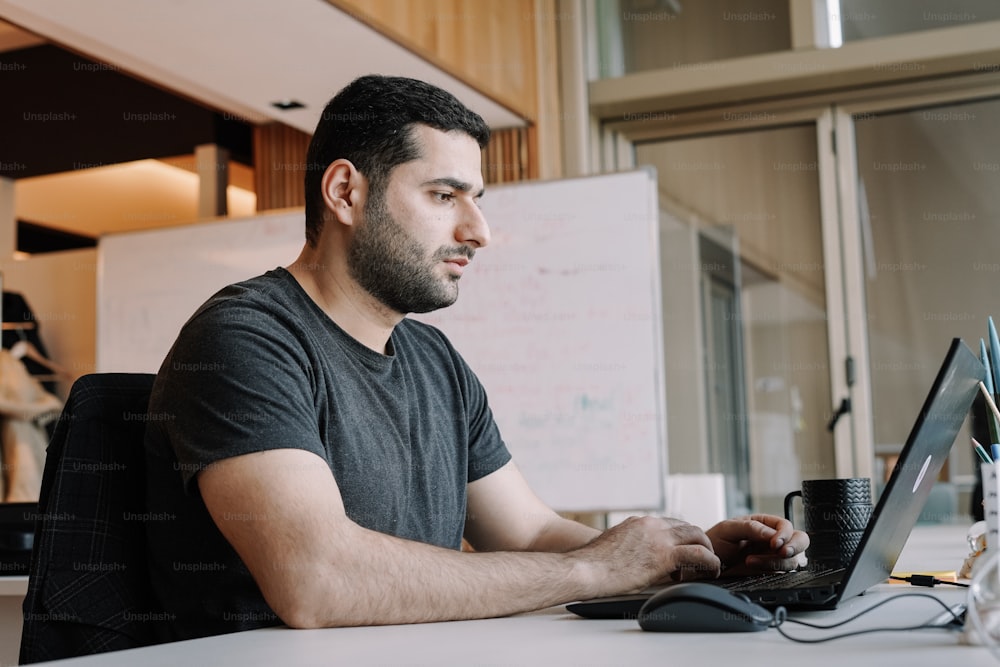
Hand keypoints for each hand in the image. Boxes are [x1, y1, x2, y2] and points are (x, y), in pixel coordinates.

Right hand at [573, 516, 720, 596]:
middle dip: (699, 541)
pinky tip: (712, 571)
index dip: (681, 538)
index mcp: (638, 522)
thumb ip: (628, 546)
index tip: (683, 551)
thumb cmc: (591, 564)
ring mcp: (658, 537)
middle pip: (687, 527)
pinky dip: (711, 562)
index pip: (670, 524)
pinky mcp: (664, 555)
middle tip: (702, 558)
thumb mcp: (613, 546)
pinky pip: (699, 555)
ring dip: (708, 550)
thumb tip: (632, 558)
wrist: (585, 569)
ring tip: (710, 566)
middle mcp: (651, 524)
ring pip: (698, 536)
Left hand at [705, 514, 808, 575]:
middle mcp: (771, 540)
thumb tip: (772, 534)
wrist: (705, 563)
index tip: (775, 543)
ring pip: (791, 560)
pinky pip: (781, 574)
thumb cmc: (715, 541)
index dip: (785, 534)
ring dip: (774, 562)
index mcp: (764, 524)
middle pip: (799, 541)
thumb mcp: (728, 529)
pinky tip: (753, 569)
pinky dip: (771, 572)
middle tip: (782, 552)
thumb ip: (751, 528)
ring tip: (750, 561)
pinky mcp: (769, 572)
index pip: (786, 526)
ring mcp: (772, 556)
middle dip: (795, 547)